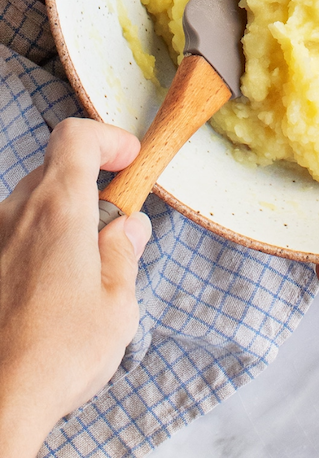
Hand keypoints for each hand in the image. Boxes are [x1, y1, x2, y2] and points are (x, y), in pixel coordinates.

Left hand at [0, 118, 151, 457]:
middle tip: (114, 229)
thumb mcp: (117, 305)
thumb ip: (124, 253)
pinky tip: (45, 296)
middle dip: (89, 189)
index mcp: (59, 210)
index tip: (128, 160)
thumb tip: (129, 227)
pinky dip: (33, 249)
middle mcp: (16, 214)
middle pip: (55, 171)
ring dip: (60, 224)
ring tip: (79, 276)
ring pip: (30, 208)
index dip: (107, 139)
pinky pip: (10, 239)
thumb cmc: (55, 359)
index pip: (76, 137)